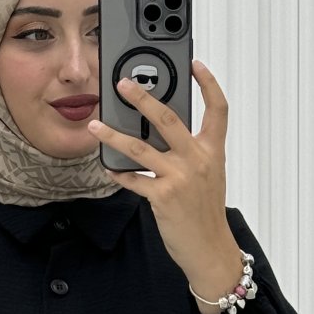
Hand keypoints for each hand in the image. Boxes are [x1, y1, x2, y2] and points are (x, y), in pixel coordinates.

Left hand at [87, 60, 236, 279]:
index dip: (208, 83)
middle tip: (122, 84)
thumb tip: (164, 133)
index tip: (195, 64)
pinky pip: (133, 179)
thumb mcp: (209, 176)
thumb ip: (192, 152)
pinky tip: (108, 166)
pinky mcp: (162, 197)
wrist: (210, 249)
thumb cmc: (207, 213)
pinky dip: (118, 172)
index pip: (217, 109)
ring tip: (96, 125)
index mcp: (212, 151)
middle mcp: (197, 160)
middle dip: (142, 97)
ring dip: (114, 134)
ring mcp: (179, 178)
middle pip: (168, 119)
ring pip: (140, 148)